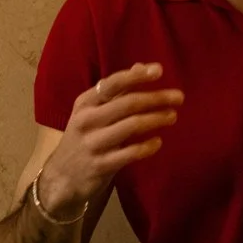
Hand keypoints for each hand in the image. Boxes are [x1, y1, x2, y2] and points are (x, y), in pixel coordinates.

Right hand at [33, 63, 182, 218]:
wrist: (63, 176)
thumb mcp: (92, 112)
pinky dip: (147, 146)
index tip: (159, 71)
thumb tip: (141, 66)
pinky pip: (130, 153)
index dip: (136, 76)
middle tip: (179, 97)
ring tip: (173, 116)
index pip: (112, 83)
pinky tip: (158, 142)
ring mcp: (93, 143)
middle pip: (127, 103)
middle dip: (156, 98)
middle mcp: (87, 120)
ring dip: (155, 119)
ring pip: (131, 126)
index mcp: (85, 102)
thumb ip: (116, 91)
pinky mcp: (101, 166)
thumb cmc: (85, 138)